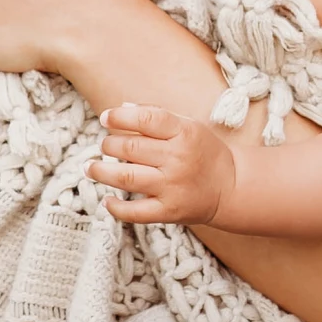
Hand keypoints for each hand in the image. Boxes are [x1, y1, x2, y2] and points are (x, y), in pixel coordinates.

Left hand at [91, 100, 239, 230]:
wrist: (231, 188)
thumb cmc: (204, 152)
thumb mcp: (188, 126)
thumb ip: (156, 116)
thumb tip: (121, 109)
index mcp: (184, 133)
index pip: (147, 118)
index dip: (120, 116)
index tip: (105, 118)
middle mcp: (178, 159)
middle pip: (130, 147)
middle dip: (108, 144)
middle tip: (103, 146)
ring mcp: (173, 187)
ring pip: (126, 178)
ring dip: (101, 172)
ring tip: (90, 168)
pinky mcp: (169, 211)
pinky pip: (136, 212)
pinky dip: (116, 208)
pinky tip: (106, 200)